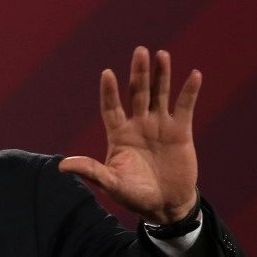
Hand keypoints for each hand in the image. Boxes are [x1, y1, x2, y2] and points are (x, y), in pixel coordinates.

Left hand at [59, 46, 199, 223]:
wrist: (165, 205)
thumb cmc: (134, 195)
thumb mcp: (111, 183)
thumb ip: (91, 171)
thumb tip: (62, 166)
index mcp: (119, 134)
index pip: (111, 107)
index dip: (109, 91)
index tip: (107, 73)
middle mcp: (138, 124)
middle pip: (137, 93)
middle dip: (138, 73)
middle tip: (139, 51)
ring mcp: (160, 125)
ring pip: (160, 94)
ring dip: (161, 75)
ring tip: (161, 54)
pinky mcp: (181, 131)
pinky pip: (185, 107)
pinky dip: (189, 91)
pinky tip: (194, 74)